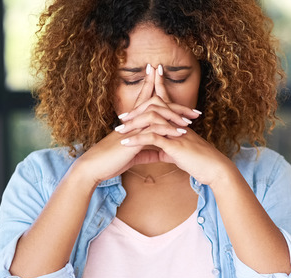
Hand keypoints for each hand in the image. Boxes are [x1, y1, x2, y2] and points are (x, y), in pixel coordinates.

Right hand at [72, 64, 194, 185]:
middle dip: (177, 106)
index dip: (162, 96)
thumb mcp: (133, 155)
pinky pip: (153, 129)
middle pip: (157, 104)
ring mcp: (133, 127)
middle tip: (196, 111)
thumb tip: (158, 154)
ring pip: (157, 113)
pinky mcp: (133, 137)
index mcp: (134, 123)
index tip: (183, 102)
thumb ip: (146, 151)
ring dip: (176, 117)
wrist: (94, 167)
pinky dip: (168, 130)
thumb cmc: (111, 161)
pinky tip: (180, 133)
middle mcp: (134, 121)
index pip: (149, 103)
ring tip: (191, 122)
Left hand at [118, 64, 234, 185]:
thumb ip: (169, 150)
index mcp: (179, 125)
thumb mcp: (181, 155)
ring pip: (150, 120)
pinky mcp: (174, 144)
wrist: (215, 169)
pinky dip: (136, 139)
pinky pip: (152, 137)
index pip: (165, 104)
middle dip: (136, 110)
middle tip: (121, 117)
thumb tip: (159, 152)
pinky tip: (125, 143)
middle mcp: (177, 124)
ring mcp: (176, 133)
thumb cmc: (200, 162)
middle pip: (154, 107)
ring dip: (132, 125)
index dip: (156, 91)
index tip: (141, 92)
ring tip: (118, 131)